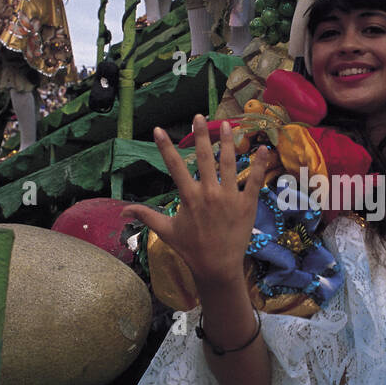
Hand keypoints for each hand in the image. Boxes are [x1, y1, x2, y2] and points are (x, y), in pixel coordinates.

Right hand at [122, 118, 267, 287]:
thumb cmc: (191, 249)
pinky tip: (263, 149)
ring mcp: (230, 197)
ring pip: (229, 163)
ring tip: (226, 124)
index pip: (174, 166)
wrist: (217, 267)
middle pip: (203, 158)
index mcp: (189, 197)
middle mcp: (209, 193)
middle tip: (198, 117)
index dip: (165, 146)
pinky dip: (259, 164)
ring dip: (228, 142)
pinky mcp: (247, 204)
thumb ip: (146, 216)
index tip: (159, 129)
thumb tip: (122, 211)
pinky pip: (254, 181)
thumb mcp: (166, 231)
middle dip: (200, 135)